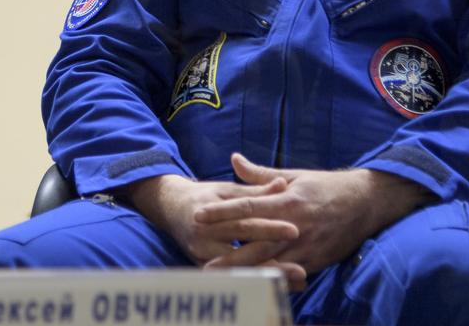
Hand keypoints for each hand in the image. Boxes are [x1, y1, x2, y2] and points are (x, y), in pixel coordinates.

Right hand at [127, 174, 305, 289]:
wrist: (169, 207)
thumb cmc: (202, 196)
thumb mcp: (226, 189)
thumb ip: (255, 190)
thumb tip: (281, 183)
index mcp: (209, 212)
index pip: (243, 222)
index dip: (269, 227)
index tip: (295, 231)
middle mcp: (203, 236)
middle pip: (242, 251)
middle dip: (272, 260)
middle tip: (300, 268)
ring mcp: (200, 254)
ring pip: (238, 270)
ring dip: (266, 276)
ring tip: (294, 280)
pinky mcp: (201, 266)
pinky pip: (231, 278)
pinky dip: (254, 282)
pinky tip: (276, 285)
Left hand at [199, 153, 432, 273]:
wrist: (367, 203)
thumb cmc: (325, 187)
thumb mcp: (294, 175)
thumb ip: (260, 174)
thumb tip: (234, 159)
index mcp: (287, 201)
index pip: (247, 206)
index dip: (222, 212)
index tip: (198, 216)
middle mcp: (295, 226)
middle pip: (257, 244)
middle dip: (231, 257)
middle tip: (205, 266)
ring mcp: (307, 246)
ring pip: (273, 264)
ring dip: (249, 274)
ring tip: (226, 283)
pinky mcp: (317, 261)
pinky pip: (291, 274)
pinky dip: (273, 281)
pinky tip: (255, 288)